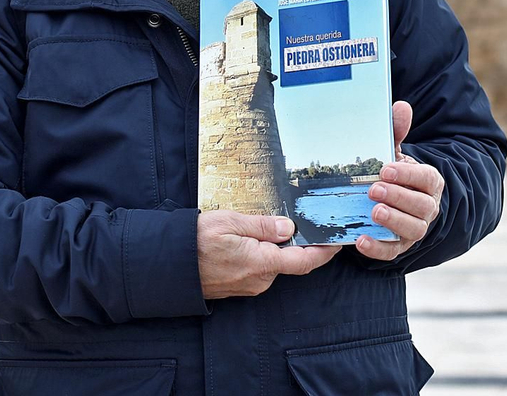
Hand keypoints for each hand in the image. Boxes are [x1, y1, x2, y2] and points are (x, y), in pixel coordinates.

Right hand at [197, 211, 339, 298]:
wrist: (168, 265)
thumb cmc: (196, 241)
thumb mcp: (231, 222)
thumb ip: (263, 226)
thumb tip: (289, 228)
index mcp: (262, 263)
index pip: (304, 260)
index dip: (324, 252)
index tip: (338, 242)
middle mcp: (259, 279)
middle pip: (290, 261)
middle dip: (297, 243)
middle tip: (299, 220)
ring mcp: (249, 286)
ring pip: (274, 264)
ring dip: (276, 248)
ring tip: (267, 226)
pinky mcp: (240, 287)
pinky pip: (260, 269)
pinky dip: (264, 255)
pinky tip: (252, 240)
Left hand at [358, 100, 443, 260]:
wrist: (390, 200)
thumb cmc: (392, 174)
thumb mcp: (394, 153)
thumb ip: (396, 132)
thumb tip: (401, 106)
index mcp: (429, 182)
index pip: (427, 179)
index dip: (409, 175)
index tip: (386, 168)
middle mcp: (427, 207)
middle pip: (423, 206)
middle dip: (399, 198)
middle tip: (374, 189)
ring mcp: (415, 229)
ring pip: (414, 230)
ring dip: (394, 221)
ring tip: (373, 212)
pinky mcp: (399, 247)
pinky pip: (392, 252)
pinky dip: (378, 248)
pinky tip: (361, 240)